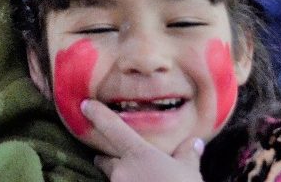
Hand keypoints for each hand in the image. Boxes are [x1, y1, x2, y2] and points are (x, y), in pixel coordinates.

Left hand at [82, 100, 204, 180]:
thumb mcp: (189, 172)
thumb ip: (187, 155)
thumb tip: (195, 143)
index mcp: (138, 154)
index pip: (112, 127)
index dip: (96, 114)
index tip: (84, 105)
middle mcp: (121, 170)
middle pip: (104, 160)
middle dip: (109, 160)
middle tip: (122, 162)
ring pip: (113, 180)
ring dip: (122, 179)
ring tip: (140, 180)